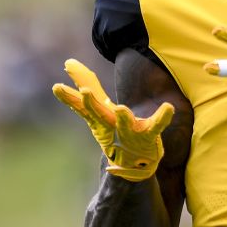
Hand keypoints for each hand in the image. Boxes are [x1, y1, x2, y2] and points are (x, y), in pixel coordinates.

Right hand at [52, 58, 174, 181]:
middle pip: (99, 114)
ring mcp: (129, 132)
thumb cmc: (115, 131)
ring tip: (121, 109)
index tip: (57, 88)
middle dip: (91, 104)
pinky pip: (156, 125)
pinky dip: (162, 117)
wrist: (133, 164)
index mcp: (99, 118)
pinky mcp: (148, 135)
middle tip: (84, 92)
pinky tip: (169, 108)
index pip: (82, 106)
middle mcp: (112, 125)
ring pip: (125, 123)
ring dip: (123, 117)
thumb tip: (69, 62)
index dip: (70, 98)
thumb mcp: (98, 108)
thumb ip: (86, 84)